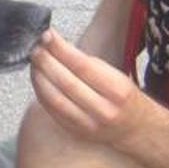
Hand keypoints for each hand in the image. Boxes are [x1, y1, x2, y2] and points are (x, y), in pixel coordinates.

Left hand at [29, 29, 150, 146]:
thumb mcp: (116, 75)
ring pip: (55, 98)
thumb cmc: (122, 95)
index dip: (60, 49)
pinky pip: (52, 110)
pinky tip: (37, 79)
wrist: (134, 127)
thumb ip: (88, 64)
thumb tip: (55, 46)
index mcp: (117, 90)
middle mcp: (103, 110)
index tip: (47, 36)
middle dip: (46, 62)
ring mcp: (88, 124)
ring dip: (39, 78)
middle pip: (66, 82)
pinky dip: (41, 92)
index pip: (82, 66)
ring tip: (34, 62)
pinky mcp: (75, 131)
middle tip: (36, 48)